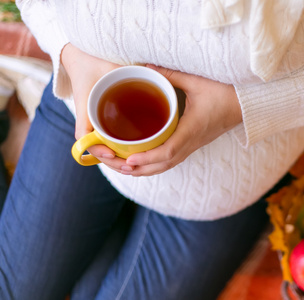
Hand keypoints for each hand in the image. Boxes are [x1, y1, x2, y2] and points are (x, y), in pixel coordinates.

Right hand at [61, 43, 131, 171]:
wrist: (83, 59)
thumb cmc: (95, 64)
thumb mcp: (108, 69)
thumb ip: (127, 74)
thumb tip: (152, 77)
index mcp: (85, 110)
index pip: (84, 138)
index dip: (97, 149)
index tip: (110, 153)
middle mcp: (88, 121)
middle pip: (97, 151)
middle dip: (113, 162)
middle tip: (131, 167)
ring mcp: (94, 125)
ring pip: (103, 151)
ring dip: (116, 162)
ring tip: (134, 168)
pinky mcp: (100, 126)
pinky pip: (108, 144)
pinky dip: (118, 154)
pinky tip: (134, 161)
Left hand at [121, 65, 242, 175]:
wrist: (245, 106)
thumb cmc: (225, 94)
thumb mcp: (197, 81)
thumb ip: (170, 75)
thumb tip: (145, 67)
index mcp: (192, 129)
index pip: (169, 151)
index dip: (148, 158)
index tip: (129, 159)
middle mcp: (191, 143)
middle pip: (161, 166)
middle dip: (135, 168)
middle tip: (110, 161)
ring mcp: (192, 147)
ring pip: (164, 167)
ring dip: (141, 170)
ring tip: (118, 165)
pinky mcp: (191, 146)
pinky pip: (169, 162)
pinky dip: (151, 165)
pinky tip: (137, 162)